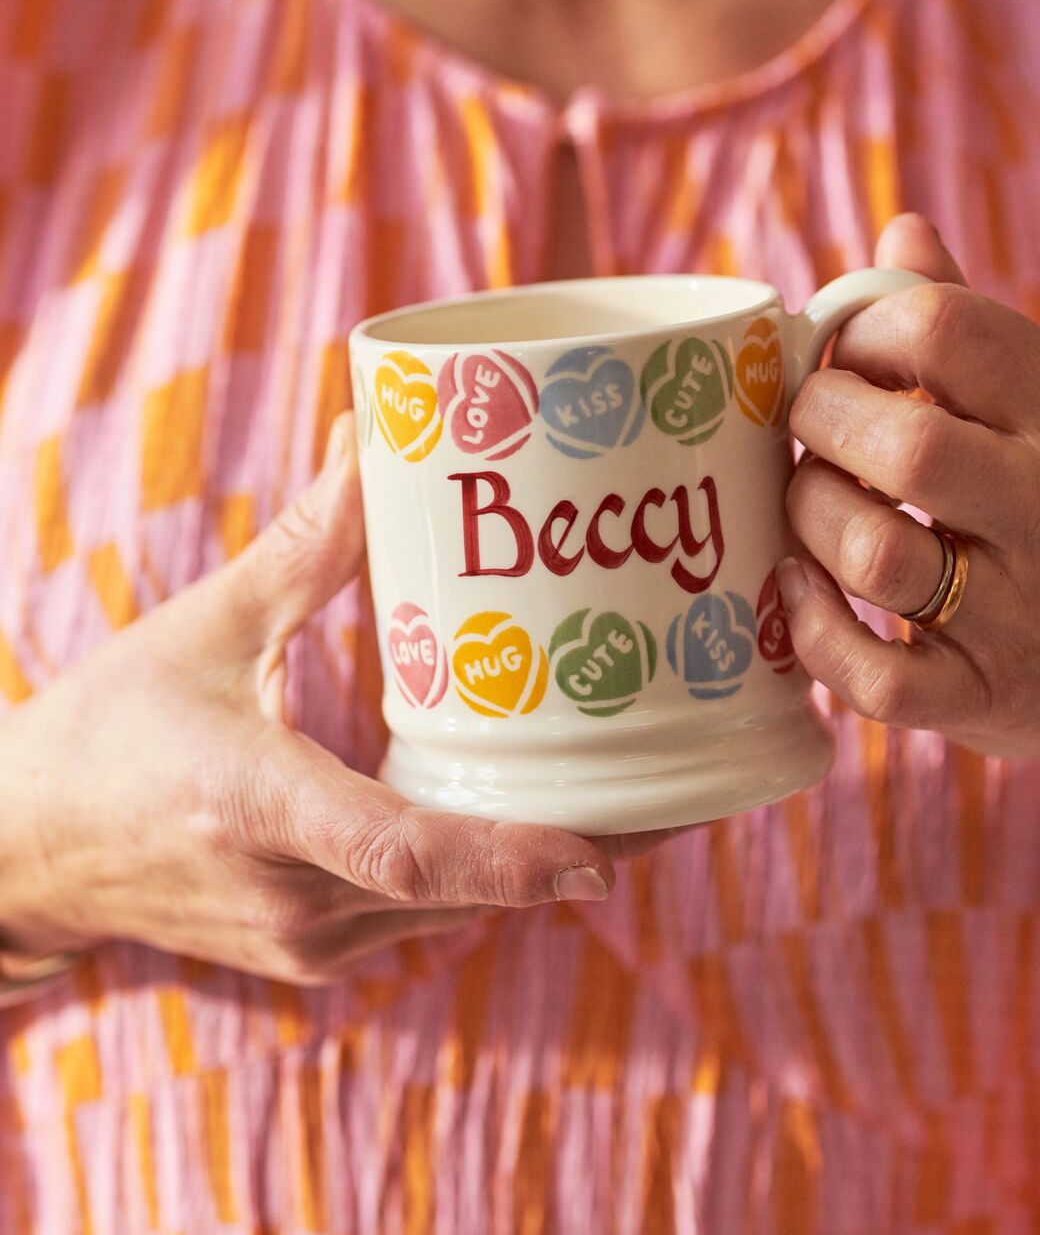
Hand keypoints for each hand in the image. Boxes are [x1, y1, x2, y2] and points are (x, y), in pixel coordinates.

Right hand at [0, 416, 653, 987]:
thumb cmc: (109, 731)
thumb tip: (379, 440)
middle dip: (586, 844)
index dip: (508, 858)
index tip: (607, 851)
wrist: (27, 848)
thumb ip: (305, 545)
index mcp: (258, 808)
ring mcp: (307, 940)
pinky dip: (493, 870)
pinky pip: (426, 911)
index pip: (402, 852)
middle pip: (465, 886)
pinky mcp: (315, 950)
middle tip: (695, 781)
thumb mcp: (205, 626)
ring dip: (552, 860)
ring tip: (656, 792)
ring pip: (457, 907)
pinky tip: (553, 817)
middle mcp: (292, 895)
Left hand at [778, 213, 1039, 759]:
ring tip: (807, 504)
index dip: (861, 330)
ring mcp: (1021, 613)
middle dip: (823, 425)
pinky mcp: (986, 699)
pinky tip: (802, 589)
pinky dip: (817, 630)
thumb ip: (971, 328)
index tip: (839, 355)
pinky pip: (880, 678)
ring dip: (812, 520)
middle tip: (808, 428)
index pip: (949, 331)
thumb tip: (902, 232)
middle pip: (906, 446)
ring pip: (879, 555)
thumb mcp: (1035, 405)